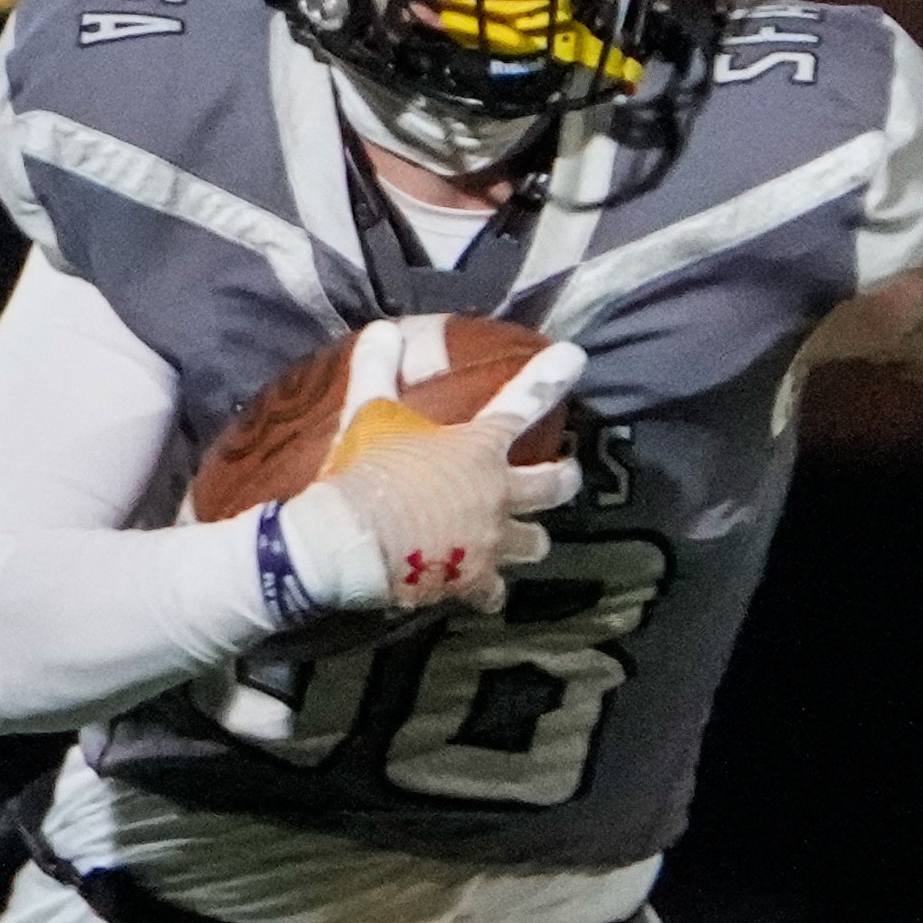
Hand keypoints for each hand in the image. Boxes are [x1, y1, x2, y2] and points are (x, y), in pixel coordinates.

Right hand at [282, 329, 587, 613]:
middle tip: (566, 477)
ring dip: (530, 540)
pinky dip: (487, 592)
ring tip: (523, 542)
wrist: (345, 541)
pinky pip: (492, 593)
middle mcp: (497, 494)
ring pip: (534, 544)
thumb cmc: (362, 472)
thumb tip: (381, 329)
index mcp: (478, 449)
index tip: (577, 357)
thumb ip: (378, 371)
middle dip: (564, 479)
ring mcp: (488, 541)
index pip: (523, 404)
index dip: (552, 377)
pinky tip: (482, 594)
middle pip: (555, 486)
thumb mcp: (367, 415)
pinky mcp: (469, 581)